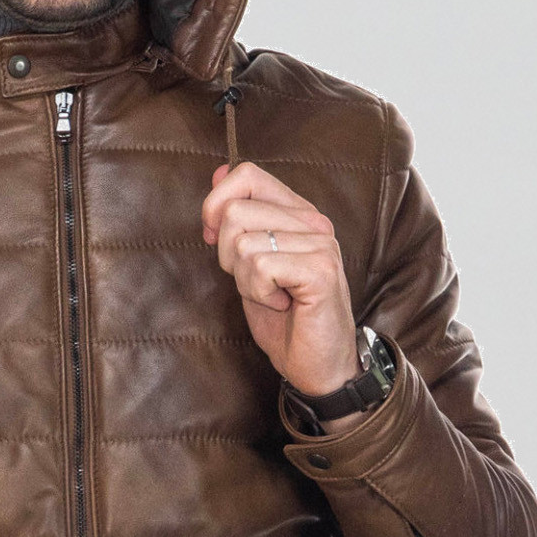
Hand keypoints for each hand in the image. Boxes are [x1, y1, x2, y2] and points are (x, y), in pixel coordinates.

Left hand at [201, 161, 359, 397]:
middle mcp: (313, 221)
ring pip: (243, 243)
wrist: (317, 365)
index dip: (216, 204)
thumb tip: (218, 172)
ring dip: (246, 281)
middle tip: (257, 282)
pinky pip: (260, 266)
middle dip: (227, 256)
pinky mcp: (320, 269)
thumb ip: (237, 220)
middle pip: (235, 212)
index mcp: (298, 213)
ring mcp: (320, 243)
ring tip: (274, 295)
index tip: (215, 238)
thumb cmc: (284, 319)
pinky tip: (284, 304)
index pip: (246, 175)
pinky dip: (260, 293)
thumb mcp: (249, 264)